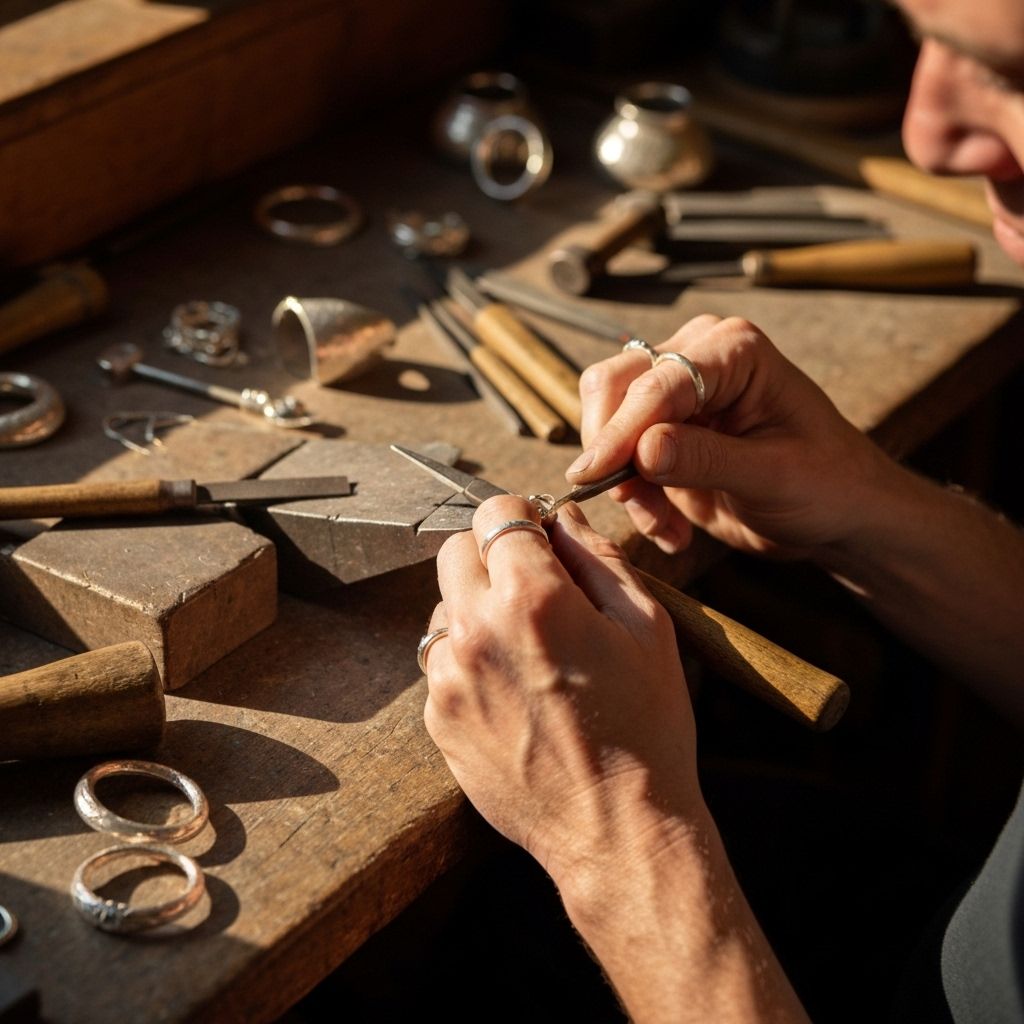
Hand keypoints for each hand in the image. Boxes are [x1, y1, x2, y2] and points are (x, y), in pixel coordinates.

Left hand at [423, 494, 702, 884]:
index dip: (523, 519)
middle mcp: (475, 631)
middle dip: (492, 556)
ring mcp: (447, 678)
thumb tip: (563, 520)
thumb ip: (597, 558)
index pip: (496, 513)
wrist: (616, 832)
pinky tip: (513, 692)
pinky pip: (440, 663)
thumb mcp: (645, 627)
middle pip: (455, 551)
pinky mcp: (437, 718)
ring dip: (476, 611)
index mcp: (531, 598)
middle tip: (533, 589)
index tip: (541, 539)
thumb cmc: (645, 729)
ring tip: (527, 651)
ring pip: (443, 608)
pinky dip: (468, 661)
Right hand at [570, 315, 892, 559]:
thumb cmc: (827, 484)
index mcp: (733, 349)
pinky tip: (670, 529)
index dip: (622, 428)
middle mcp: (697, 357)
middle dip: (613, 450)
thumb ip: (705, 459)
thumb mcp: (774, 476)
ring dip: (624, 482)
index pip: (658, 381)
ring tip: (665, 526)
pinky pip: (617, 458)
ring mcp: (676, 393)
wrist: (838, 514)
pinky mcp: (661, 431)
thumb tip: (641, 450)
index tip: (596, 474)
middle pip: (615, 385)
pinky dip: (633, 498)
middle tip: (634, 504)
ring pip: (606, 420)